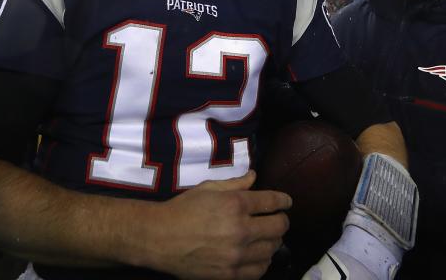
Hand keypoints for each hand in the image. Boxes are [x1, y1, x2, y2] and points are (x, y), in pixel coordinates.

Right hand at [148, 171, 290, 279]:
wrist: (159, 239)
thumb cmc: (182, 210)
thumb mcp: (208, 189)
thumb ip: (235, 184)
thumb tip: (254, 177)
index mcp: (235, 204)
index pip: (273, 202)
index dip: (284, 201)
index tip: (286, 202)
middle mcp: (240, 230)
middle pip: (279, 227)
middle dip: (282, 221)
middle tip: (278, 220)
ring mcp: (236, 256)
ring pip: (272, 250)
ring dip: (273, 242)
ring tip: (268, 238)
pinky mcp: (230, 275)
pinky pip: (259, 271)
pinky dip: (263, 262)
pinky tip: (258, 256)